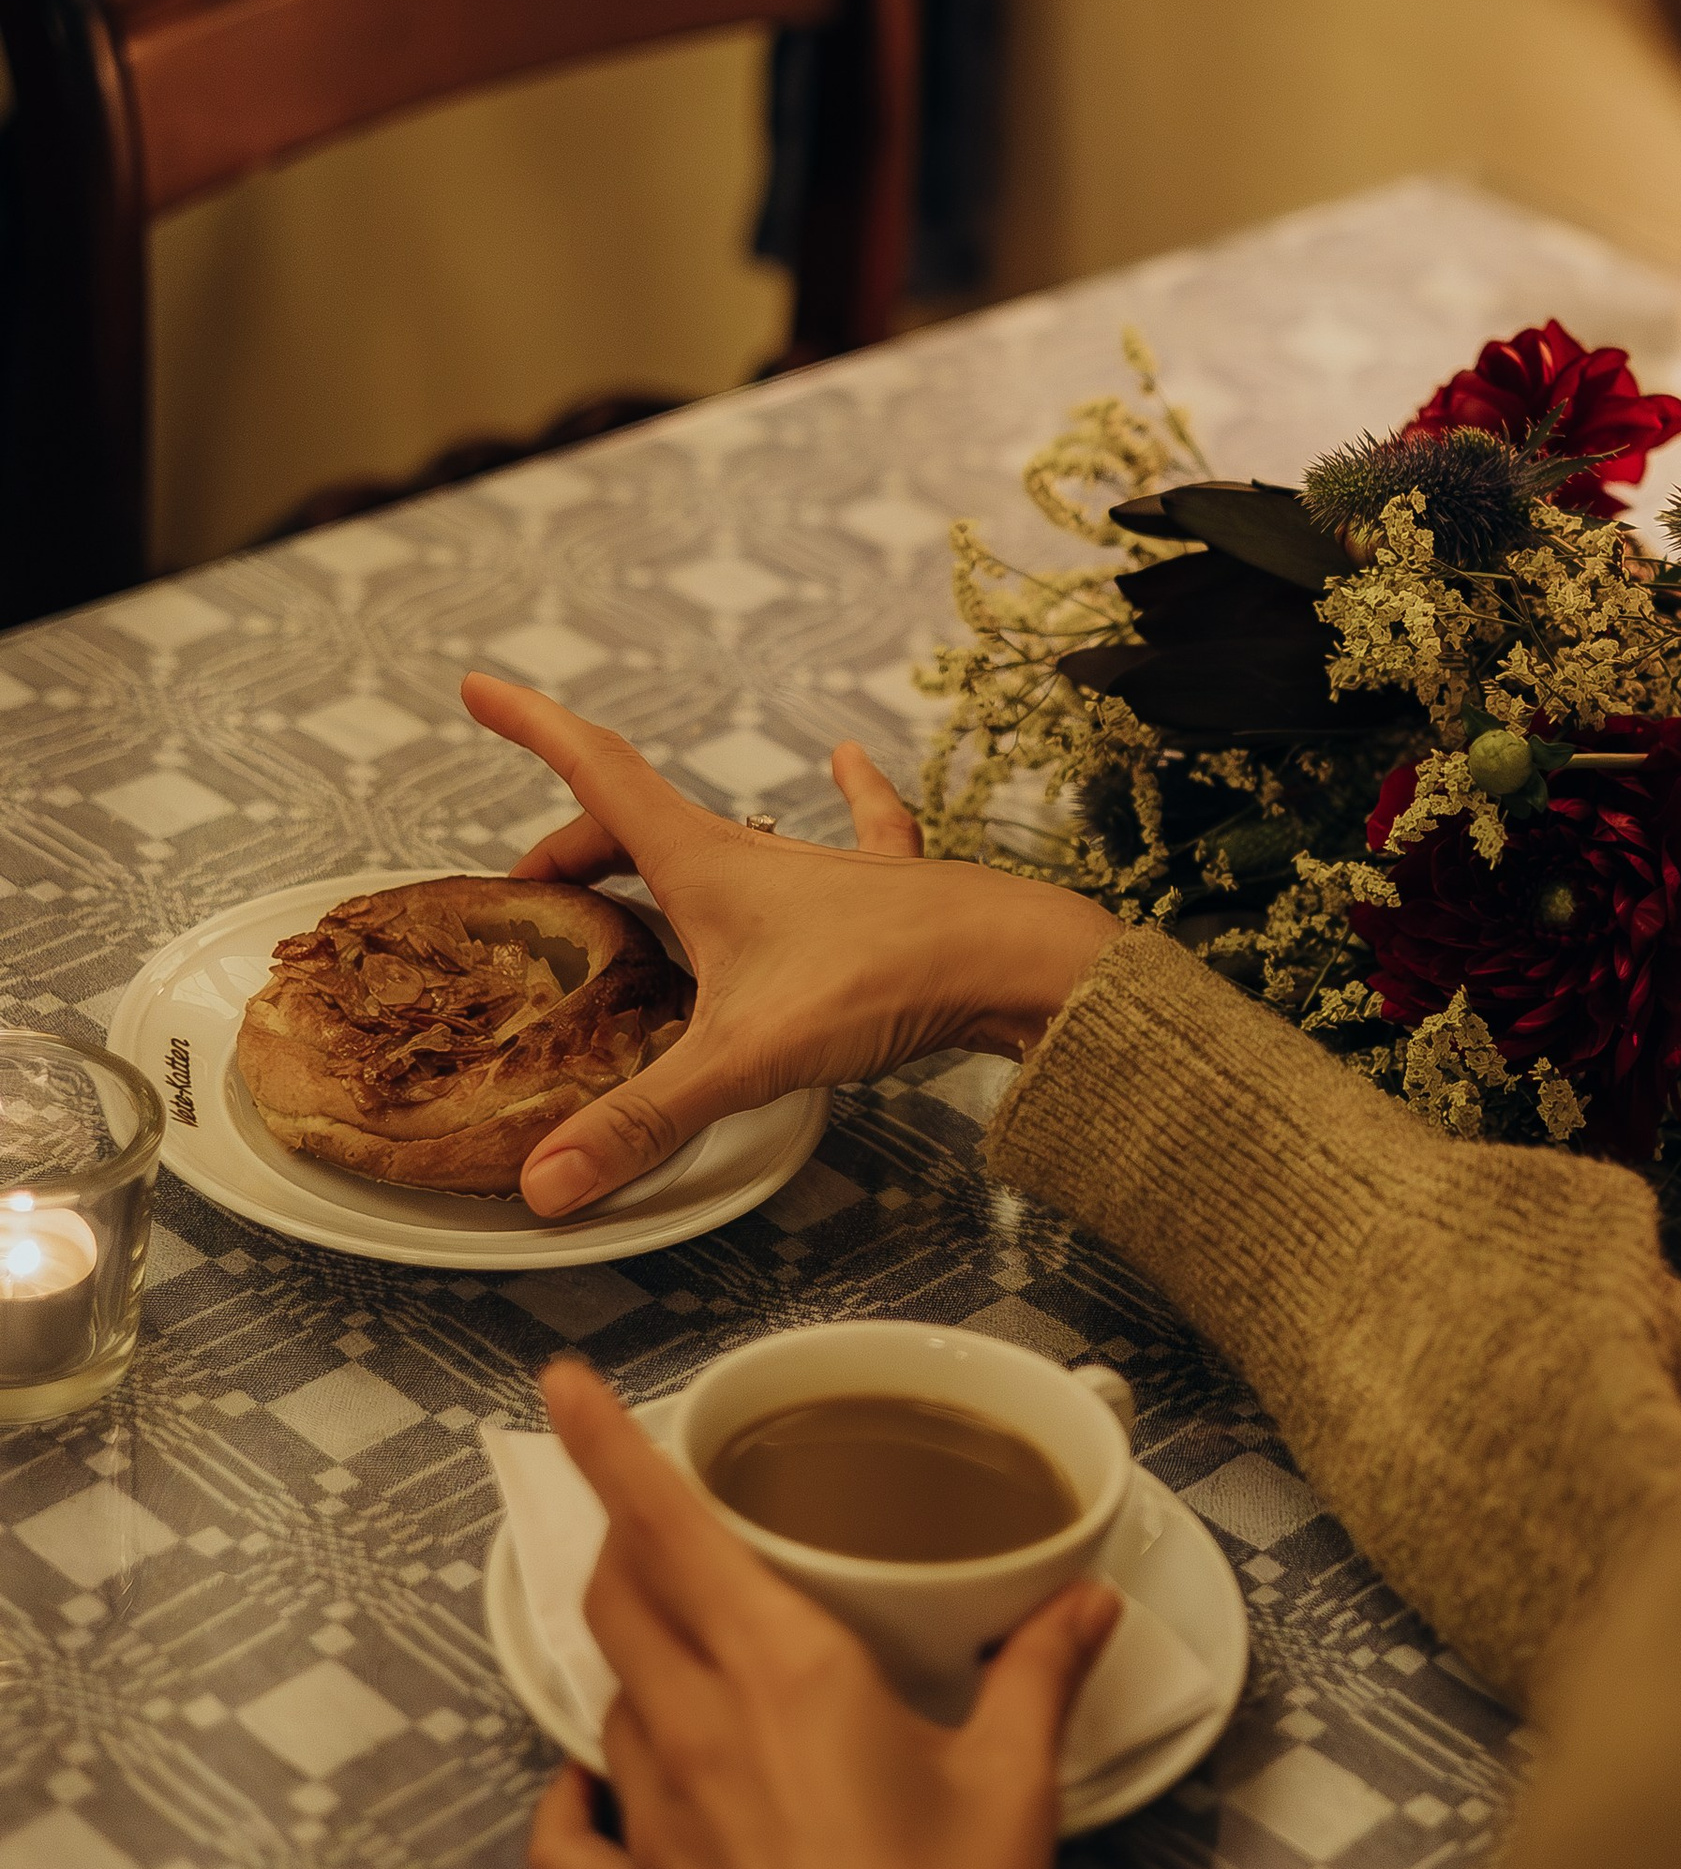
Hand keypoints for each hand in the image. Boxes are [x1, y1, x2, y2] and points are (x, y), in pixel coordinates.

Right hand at [460, 673, 1118, 1214]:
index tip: (479, 685)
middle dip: (575, 849)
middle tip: (534, 896)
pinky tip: (851, 762)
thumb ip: (645, 1119)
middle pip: (640, 827)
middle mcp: (757, 853)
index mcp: (705, 863)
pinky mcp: (887, 890)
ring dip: (668, 850)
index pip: (597, 773)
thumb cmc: (879, 979)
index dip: (533, 728)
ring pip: (725, 842)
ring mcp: (824, 867)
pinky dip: (846, 797)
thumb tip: (546, 1183)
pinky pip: (858, 829)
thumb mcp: (743, 1057)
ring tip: (628, 867)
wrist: (1013, 960)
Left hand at [526, 1359, 1119, 1868]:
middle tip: (657, 1515)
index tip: (563, 1385)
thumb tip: (1086, 1599)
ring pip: (607, 1700)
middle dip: (626, 1540)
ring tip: (684, 1654)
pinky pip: (565, 1837)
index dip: (609, 1447)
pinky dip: (571, 1798)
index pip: (667, 1527)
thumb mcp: (1014, 1783)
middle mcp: (697, 1730)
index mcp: (784, 1672)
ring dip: (634, 1661)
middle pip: (620, 1598)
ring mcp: (651, 1826)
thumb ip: (1039, 1670)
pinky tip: (597, 1783)